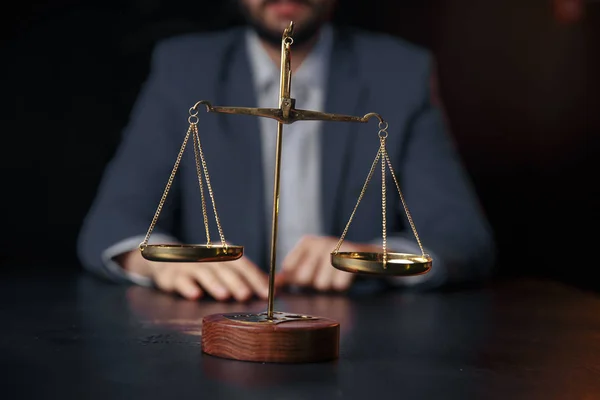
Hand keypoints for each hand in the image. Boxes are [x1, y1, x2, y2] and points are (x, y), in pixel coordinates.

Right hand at [118, 250, 268, 301]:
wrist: (168, 262)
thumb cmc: (206, 269)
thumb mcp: (227, 270)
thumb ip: (250, 278)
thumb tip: (279, 285)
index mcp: (225, 254)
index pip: (244, 265)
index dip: (256, 278)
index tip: (267, 293)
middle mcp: (209, 257)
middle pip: (225, 268)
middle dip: (237, 282)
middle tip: (246, 295)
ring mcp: (191, 264)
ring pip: (204, 273)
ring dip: (215, 284)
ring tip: (224, 296)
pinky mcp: (173, 275)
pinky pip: (180, 279)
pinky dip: (188, 286)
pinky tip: (196, 294)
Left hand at [277, 236, 379, 291]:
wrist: (365, 258)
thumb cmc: (331, 264)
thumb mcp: (310, 264)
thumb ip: (290, 274)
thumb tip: (271, 283)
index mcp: (306, 242)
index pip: (289, 269)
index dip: (298, 279)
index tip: (310, 274)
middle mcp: (320, 241)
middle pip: (304, 278)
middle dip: (314, 284)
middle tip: (324, 275)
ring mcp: (337, 247)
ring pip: (322, 285)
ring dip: (329, 286)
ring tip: (336, 275)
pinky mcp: (352, 257)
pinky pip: (339, 285)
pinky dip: (342, 286)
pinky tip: (346, 276)